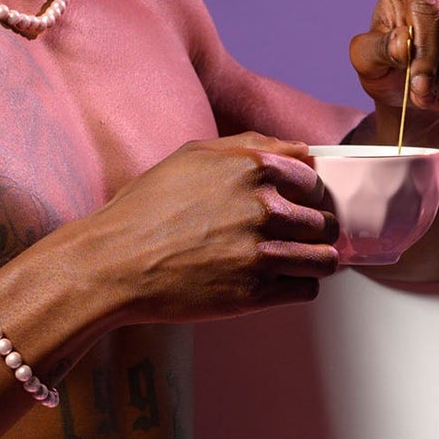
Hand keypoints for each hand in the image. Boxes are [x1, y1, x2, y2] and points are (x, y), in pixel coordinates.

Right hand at [82, 134, 340, 321]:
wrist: (112, 263)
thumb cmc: (146, 208)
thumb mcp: (194, 155)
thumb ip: (253, 145)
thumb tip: (302, 152)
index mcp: (254, 167)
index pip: (315, 182)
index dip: (307, 196)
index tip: (298, 207)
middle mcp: (265, 208)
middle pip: (325, 221)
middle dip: (313, 230)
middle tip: (294, 238)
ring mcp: (262, 252)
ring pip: (326, 258)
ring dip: (314, 259)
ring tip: (294, 262)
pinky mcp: (256, 293)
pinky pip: (307, 289)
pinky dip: (298, 286)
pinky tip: (276, 281)